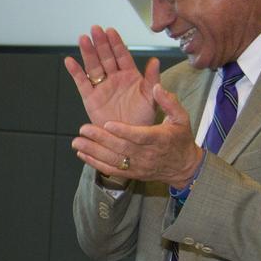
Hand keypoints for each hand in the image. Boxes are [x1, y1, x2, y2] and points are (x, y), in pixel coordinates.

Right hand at [64, 25, 161, 127]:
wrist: (130, 138)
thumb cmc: (143, 119)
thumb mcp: (151, 98)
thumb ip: (152, 79)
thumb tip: (155, 60)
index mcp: (130, 76)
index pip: (122, 55)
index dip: (116, 43)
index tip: (110, 31)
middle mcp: (114, 78)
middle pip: (105, 57)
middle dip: (100, 43)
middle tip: (95, 29)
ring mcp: (102, 87)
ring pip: (93, 66)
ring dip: (88, 53)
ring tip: (83, 39)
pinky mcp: (90, 98)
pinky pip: (82, 83)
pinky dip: (75, 72)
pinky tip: (70, 61)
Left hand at [72, 84, 203, 188]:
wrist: (184, 167)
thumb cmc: (181, 138)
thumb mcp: (182, 117)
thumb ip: (169, 101)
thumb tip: (156, 86)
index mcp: (159, 139)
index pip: (139, 136)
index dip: (123, 131)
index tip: (107, 124)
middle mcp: (147, 155)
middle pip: (121, 148)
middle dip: (101, 139)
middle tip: (83, 129)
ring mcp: (138, 166)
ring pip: (113, 160)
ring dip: (93, 152)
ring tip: (77, 142)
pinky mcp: (132, 174)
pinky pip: (112, 170)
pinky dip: (95, 163)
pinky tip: (82, 154)